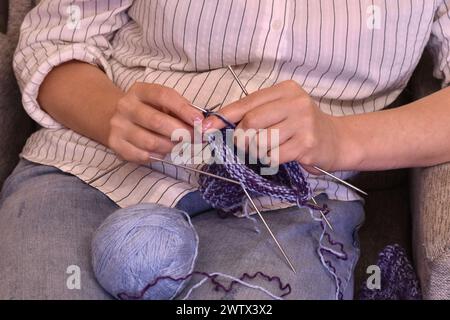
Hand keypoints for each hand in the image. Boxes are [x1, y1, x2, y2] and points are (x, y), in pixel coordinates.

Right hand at [108, 82, 202, 163]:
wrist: (113, 117)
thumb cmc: (147, 109)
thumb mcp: (161, 102)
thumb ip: (180, 109)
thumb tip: (204, 124)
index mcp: (139, 91)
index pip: (164, 96)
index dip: (184, 109)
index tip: (200, 121)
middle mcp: (126, 106)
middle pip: (157, 121)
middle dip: (182, 132)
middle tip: (196, 139)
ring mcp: (118, 126)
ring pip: (151, 142)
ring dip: (172, 146)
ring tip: (180, 145)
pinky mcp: (116, 144)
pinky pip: (143, 155)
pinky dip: (158, 155)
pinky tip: (163, 150)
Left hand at [202, 80, 351, 173]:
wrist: (337, 140)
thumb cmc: (302, 126)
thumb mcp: (280, 111)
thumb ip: (253, 114)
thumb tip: (215, 125)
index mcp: (284, 90)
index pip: (245, 103)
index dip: (223, 117)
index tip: (205, 128)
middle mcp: (295, 102)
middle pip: (250, 122)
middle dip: (241, 138)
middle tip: (246, 145)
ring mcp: (303, 122)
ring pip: (260, 141)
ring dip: (256, 152)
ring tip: (268, 150)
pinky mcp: (307, 144)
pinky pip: (273, 156)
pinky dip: (269, 160)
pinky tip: (280, 156)